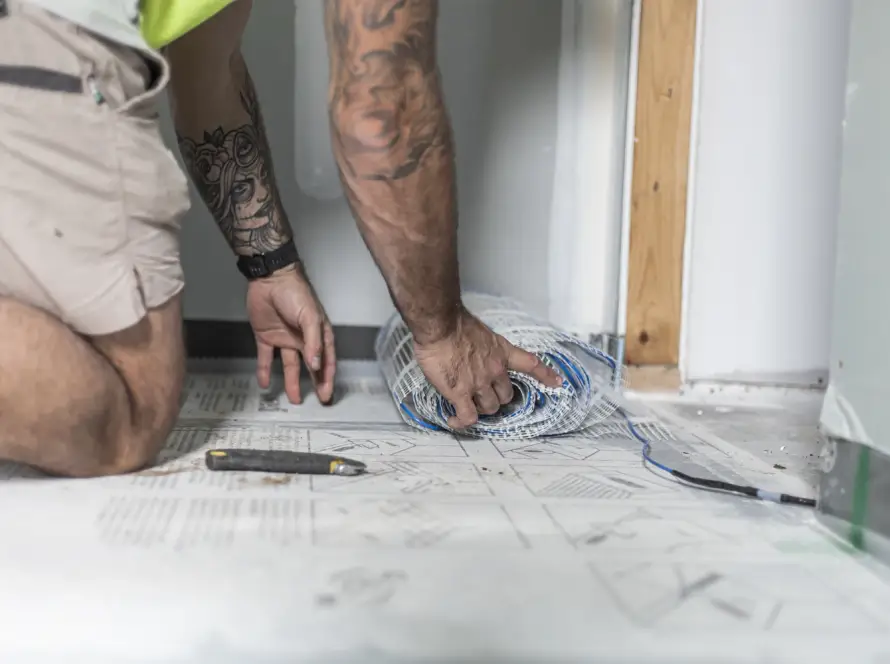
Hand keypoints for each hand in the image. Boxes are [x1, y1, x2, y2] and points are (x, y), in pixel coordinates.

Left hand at [246, 264, 335, 404]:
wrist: (270, 279)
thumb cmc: (296, 293)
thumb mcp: (310, 317)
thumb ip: (313, 342)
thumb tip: (316, 365)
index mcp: (318, 333)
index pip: (326, 360)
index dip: (328, 377)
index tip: (327, 393)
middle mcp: (303, 339)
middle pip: (311, 366)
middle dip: (316, 383)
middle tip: (317, 400)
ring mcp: (285, 339)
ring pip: (290, 365)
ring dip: (291, 381)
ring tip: (294, 398)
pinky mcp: (267, 337)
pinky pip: (266, 358)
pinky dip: (265, 370)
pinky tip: (264, 383)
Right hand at [413, 309, 561, 428]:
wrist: (440, 325)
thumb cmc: (455, 323)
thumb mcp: (481, 333)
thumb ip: (484, 348)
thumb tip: (474, 354)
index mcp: (502, 352)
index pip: (531, 364)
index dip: (546, 375)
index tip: (557, 383)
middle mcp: (495, 370)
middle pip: (506, 396)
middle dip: (496, 398)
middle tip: (481, 395)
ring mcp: (479, 384)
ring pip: (489, 408)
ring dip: (479, 409)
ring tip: (465, 404)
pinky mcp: (460, 394)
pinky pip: (468, 417)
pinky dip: (461, 422)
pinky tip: (454, 420)